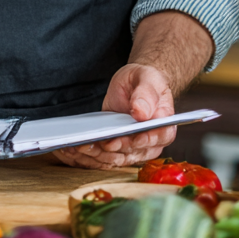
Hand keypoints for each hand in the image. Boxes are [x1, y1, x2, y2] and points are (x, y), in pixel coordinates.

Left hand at [54, 63, 175, 169]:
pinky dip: (90, 157)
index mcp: (163, 126)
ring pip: (116, 159)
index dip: (144, 140)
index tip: (129, 139)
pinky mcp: (117, 149)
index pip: (158, 138)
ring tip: (78, 146)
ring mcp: (133, 149)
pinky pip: (104, 159)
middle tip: (95, 142)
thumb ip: (146, 94)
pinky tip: (74, 150)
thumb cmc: (145, 82)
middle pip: (132, 152)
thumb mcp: (148, 79)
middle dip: (112, 149)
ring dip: (96, 155)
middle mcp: (150, 143)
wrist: (136, 87)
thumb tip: (142, 113)